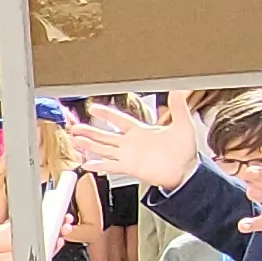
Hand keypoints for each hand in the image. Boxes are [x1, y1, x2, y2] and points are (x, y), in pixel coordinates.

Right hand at [66, 108, 198, 191]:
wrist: (186, 171)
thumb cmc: (185, 150)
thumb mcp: (182, 124)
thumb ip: (178, 107)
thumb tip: (179, 89)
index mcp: (141, 131)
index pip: (120, 119)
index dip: (107, 114)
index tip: (93, 107)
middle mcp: (132, 143)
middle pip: (106, 135)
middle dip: (90, 130)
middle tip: (76, 127)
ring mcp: (129, 156)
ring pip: (104, 149)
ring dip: (90, 145)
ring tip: (76, 140)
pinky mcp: (130, 168)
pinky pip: (111, 165)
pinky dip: (99, 164)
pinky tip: (87, 163)